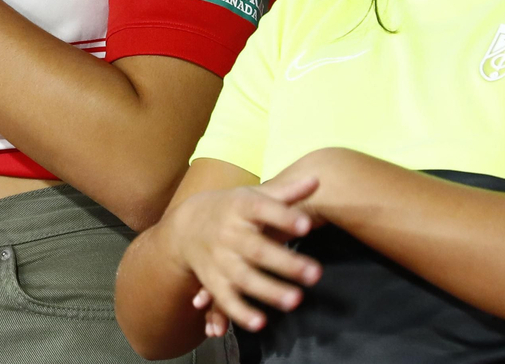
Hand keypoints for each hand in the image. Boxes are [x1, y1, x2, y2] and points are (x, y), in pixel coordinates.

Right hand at [166, 176, 322, 333]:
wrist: (186, 224)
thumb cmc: (231, 207)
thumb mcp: (254, 194)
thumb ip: (286, 192)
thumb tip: (318, 180)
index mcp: (241, 207)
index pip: (263, 209)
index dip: (284, 217)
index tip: (306, 225)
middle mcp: (229, 234)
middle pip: (257, 249)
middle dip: (286, 263)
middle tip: (316, 274)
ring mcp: (220, 260)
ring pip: (244, 278)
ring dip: (269, 291)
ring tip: (296, 301)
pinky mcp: (213, 281)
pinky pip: (225, 299)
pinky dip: (239, 312)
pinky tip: (260, 322)